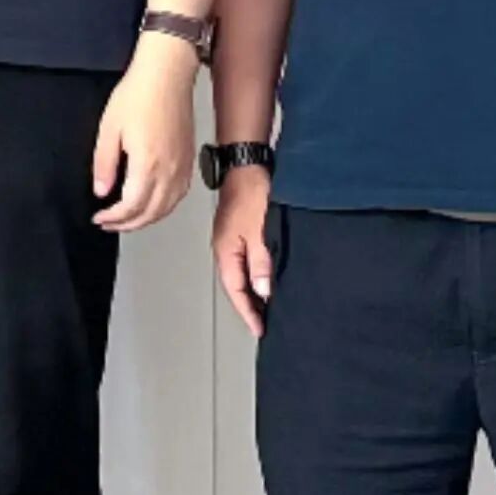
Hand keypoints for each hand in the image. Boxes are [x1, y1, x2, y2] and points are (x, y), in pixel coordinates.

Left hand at [93, 37, 197, 231]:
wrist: (166, 74)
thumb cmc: (139, 94)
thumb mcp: (108, 129)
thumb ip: (104, 164)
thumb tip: (102, 191)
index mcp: (148, 164)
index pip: (131, 207)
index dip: (114, 218)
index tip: (100, 217)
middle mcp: (170, 170)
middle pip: (151, 213)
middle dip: (128, 224)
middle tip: (109, 224)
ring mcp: (183, 166)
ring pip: (168, 208)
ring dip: (147, 219)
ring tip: (128, 220)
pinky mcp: (190, 160)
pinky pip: (179, 195)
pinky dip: (164, 207)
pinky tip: (153, 205)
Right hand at [211, 164, 274, 336]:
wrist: (248, 165)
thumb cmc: (251, 193)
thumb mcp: (259, 233)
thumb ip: (261, 264)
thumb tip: (263, 291)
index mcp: (225, 251)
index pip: (236, 291)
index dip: (248, 312)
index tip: (260, 329)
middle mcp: (225, 247)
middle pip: (237, 284)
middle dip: (250, 305)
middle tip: (265, 322)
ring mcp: (232, 238)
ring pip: (243, 273)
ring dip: (254, 290)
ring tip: (270, 306)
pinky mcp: (242, 229)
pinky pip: (248, 260)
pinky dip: (258, 273)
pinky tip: (269, 275)